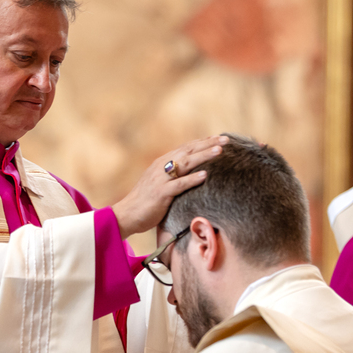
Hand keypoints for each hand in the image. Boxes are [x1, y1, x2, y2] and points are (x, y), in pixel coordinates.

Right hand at [112, 136, 227, 237]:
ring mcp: (160, 179)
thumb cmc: (146, 202)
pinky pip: (178, 184)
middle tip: (226, 139)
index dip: (203, 142)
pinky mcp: (160, 193)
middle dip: (208, 144)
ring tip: (219, 151)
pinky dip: (191, 179)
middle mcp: (161, 167)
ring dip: (203, 156)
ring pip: (185, 163)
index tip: (219, 138)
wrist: (126, 214)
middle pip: (188, 151)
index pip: (186, 148)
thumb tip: (192, 173)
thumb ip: (174, 176)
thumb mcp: (160, 183)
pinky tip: (205, 175)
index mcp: (162, 163)